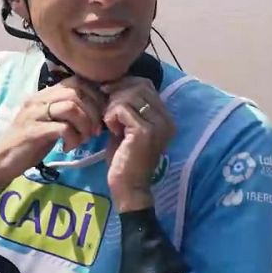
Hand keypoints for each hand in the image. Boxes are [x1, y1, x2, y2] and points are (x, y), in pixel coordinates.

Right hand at [0, 78, 104, 191]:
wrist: (2, 162)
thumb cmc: (30, 143)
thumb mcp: (50, 122)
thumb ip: (68, 112)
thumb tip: (97, 110)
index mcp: (44, 94)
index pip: (77, 82)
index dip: (95, 97)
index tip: (100, 115)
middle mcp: (39, 99)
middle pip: (77, 93)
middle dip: (93, 113)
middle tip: (93, 132)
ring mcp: (34, 114)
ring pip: (72, 107)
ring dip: (84, 125)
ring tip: (82, 140)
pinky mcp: (33, 131)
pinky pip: (63, 128)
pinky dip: (73, 138)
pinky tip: (68, 147)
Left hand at [100, 77, 174, 210]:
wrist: (129, 188)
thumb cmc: (125, 161)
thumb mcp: (128, 128)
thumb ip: (128, 108)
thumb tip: (116, 85)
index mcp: (166, 117)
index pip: (147, 85)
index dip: (125, 84)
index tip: (108, 93)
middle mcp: (166, 119)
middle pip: (139, 87)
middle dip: (117, 93)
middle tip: (105, 108)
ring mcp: (158, 125)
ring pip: (129, 95)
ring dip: (112, 106)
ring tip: (109, 123)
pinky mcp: (145, 132)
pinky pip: (121, 109)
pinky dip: (110, 116)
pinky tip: (110, 130)